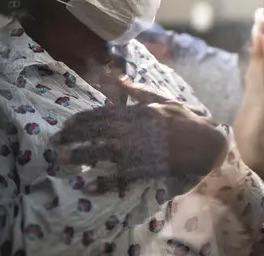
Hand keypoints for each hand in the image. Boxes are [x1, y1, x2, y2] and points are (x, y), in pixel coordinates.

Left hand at [52, 79, 227, 190]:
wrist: (208, 143)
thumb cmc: (186, 120)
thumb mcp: (164, 100)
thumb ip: (140, 91)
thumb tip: (118, 79)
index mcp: (141, 112)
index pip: (105, 114)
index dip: (83, 120)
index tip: (66, 125)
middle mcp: (139, 129)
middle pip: (100, 132)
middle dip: (75, 136)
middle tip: (55, 142)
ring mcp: (143, 149)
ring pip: (106, 152)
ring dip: (83, 155)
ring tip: (64, 159)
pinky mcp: (149, 167)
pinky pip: (123, 175)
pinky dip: (106, 180)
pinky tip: (90, 184)